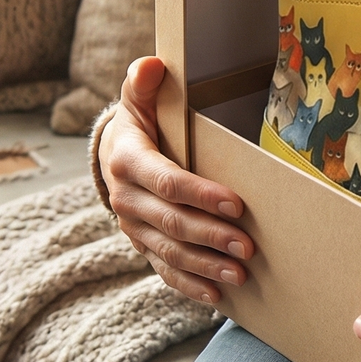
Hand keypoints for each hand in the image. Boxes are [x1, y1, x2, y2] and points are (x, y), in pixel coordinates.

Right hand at [100, 57, 255, 304]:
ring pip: (170, 252)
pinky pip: (164, 270)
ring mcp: (133, 228)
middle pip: (172, 223)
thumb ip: (144, 83)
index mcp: (128, 163)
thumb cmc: (139, 121)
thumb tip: (152, 66)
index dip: (201, 195)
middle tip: (249, 246)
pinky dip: (189, 285)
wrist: (111, 155)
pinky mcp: (142, 245)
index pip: (168, 183)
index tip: (237, 204)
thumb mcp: (139, 98)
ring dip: (206, 266)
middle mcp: (127, 200)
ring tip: (240, 274)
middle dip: (211, 237)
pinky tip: (218, 295)